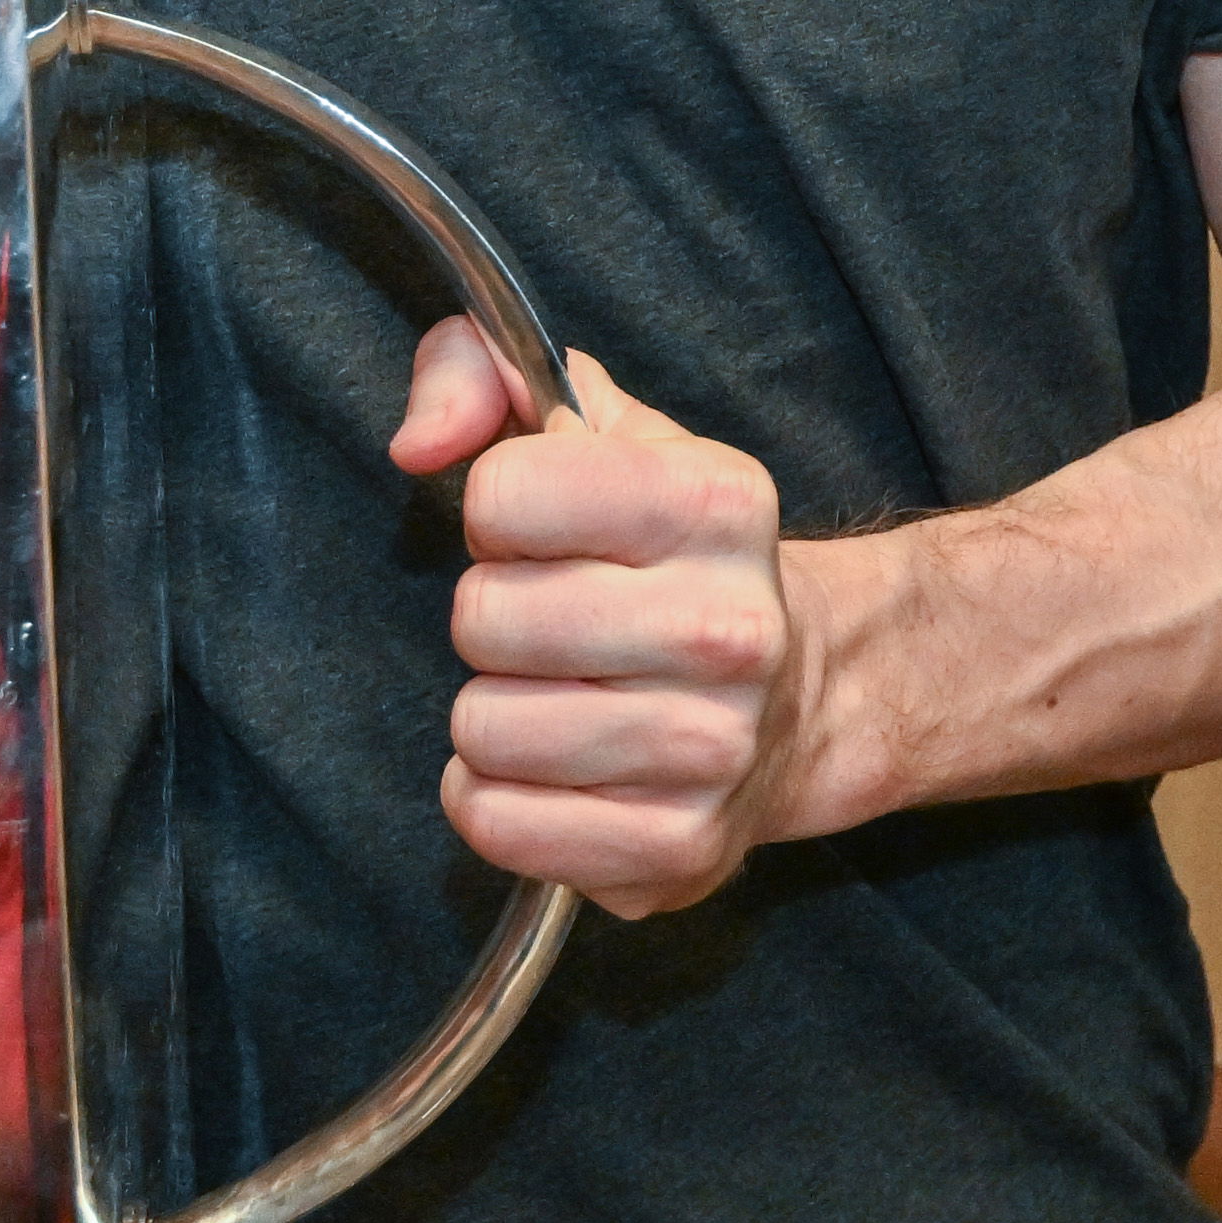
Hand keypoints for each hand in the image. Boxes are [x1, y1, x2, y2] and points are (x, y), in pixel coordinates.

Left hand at [392, 321, 810, 919]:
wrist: (803, 694)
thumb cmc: (669, 556)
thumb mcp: (595, 428)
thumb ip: (478, 375)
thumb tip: (418, 444)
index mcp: (716, 501)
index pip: (504, 493)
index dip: (499, 511)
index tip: (546, 533)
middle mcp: (731, 627)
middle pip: (484, 618)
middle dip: (492, 617)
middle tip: (551, 626)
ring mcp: (713, 749)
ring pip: (483, 731)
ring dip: (495, 714)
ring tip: (559, 697)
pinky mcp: (683, 847)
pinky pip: (500, 825)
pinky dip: (496, 801)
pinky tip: (551, 773)